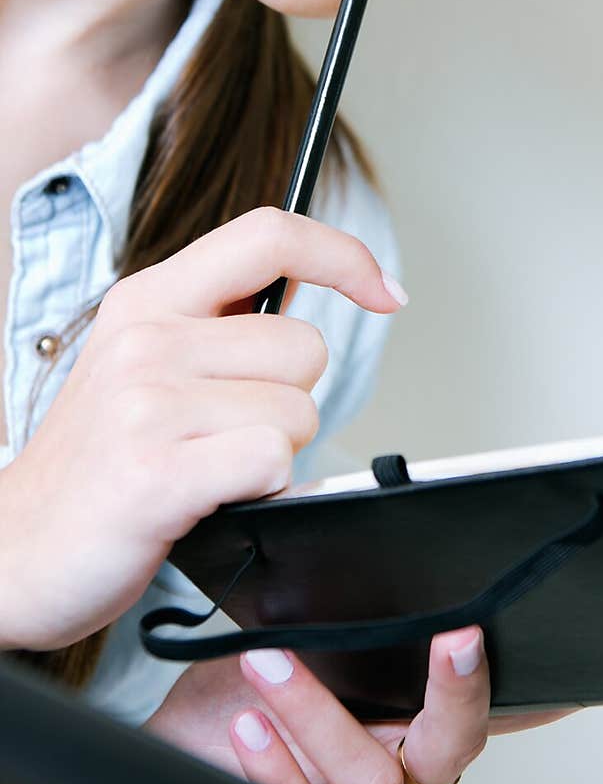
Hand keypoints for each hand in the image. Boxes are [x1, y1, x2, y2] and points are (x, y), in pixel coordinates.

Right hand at [0, 208, 404, 650]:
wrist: (18, 550)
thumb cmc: (98, 462)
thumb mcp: (144, 362)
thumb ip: (221, 323)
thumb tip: (316, 285)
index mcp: (149, 299)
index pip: (268, 233)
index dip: (342, 255)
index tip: (385, 290)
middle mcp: (147, 337)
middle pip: (304, 347)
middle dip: (288, 403)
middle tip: (222, 436)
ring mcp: (147, 402)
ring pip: (296, 411)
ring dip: (271, 454)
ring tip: (206, 470)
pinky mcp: (156, 471)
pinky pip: (271, 461)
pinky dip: (260, 491)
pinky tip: (207, 499)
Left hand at [146, 629, 578, 783]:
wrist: (191, 744)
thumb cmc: (253, 692)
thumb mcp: (306, 643)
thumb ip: (343, 611)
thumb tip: (358, 526)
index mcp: (415, 724)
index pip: (474, 705)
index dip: (484, 676)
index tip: (473, 628)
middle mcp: (400, 771)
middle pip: (448, 747)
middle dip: (451, 691)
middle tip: (450, 635)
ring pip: (367, 780)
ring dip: (319, 715)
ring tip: (268, 662)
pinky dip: (274, 765)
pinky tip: (249, 725)